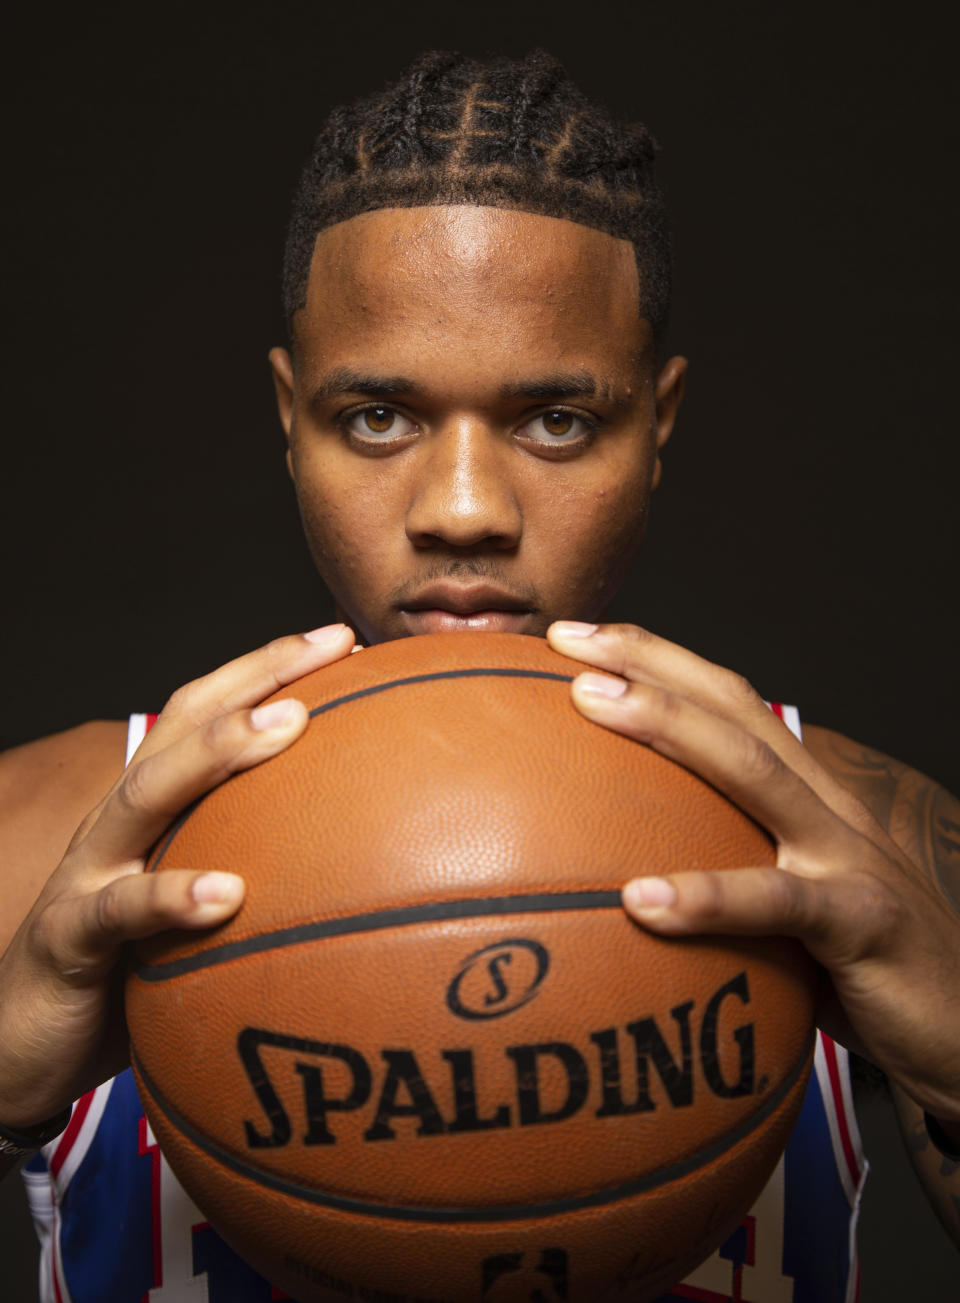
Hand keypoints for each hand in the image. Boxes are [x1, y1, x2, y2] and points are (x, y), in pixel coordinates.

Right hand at [0, 624, 354, 1133]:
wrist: (16, 1045)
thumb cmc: (124, 972)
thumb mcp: (196, 910)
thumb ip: (250, 871)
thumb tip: (357, 860)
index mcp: (153, 809)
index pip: (207, 714)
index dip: (268, 669)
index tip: (344, 640)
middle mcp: (119, 823)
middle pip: (183, 726)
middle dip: (257, 678)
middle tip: (331, 649)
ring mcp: (89, 873)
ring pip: (148, 793)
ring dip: (217, 753)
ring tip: (286, 725)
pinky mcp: (69, 937)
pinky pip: (120, 911)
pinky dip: (171, 896)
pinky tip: (228, 892)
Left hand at [547, 620, 959, 1125]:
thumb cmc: (863, 967)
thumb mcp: (788, 907)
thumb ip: (726, 875)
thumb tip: (613, 885)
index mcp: (809, 794)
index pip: (729, 702)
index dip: (659, 660)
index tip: (577, 638)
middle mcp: (827, 807)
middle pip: (734, 709)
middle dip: (651, 663)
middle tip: (568, 642)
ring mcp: (847, 856)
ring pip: (754, 771)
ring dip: (668, 726)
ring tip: (590, 705)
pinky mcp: (863, 921)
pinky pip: (777, 902)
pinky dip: (708, 896)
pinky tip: (639, 899)